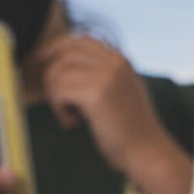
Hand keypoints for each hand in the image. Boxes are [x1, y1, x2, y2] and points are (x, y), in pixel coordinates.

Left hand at [37, 36, 171, 178]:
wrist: (149, 153)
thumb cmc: (133, 132)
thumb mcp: (123, 94)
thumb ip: (103, 77)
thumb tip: (70, 69)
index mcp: (120, 60)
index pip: (81, 40)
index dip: (58, 48)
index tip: (45, 62)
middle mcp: (114, 62)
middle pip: (65, 52)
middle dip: (51, 74)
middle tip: (56, 100)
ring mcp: (106, 76)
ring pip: (58, 72)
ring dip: (55, 97)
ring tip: (70, 117)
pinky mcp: (96, 94)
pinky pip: (59, 90)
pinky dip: (59, 109)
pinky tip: (72, 123)